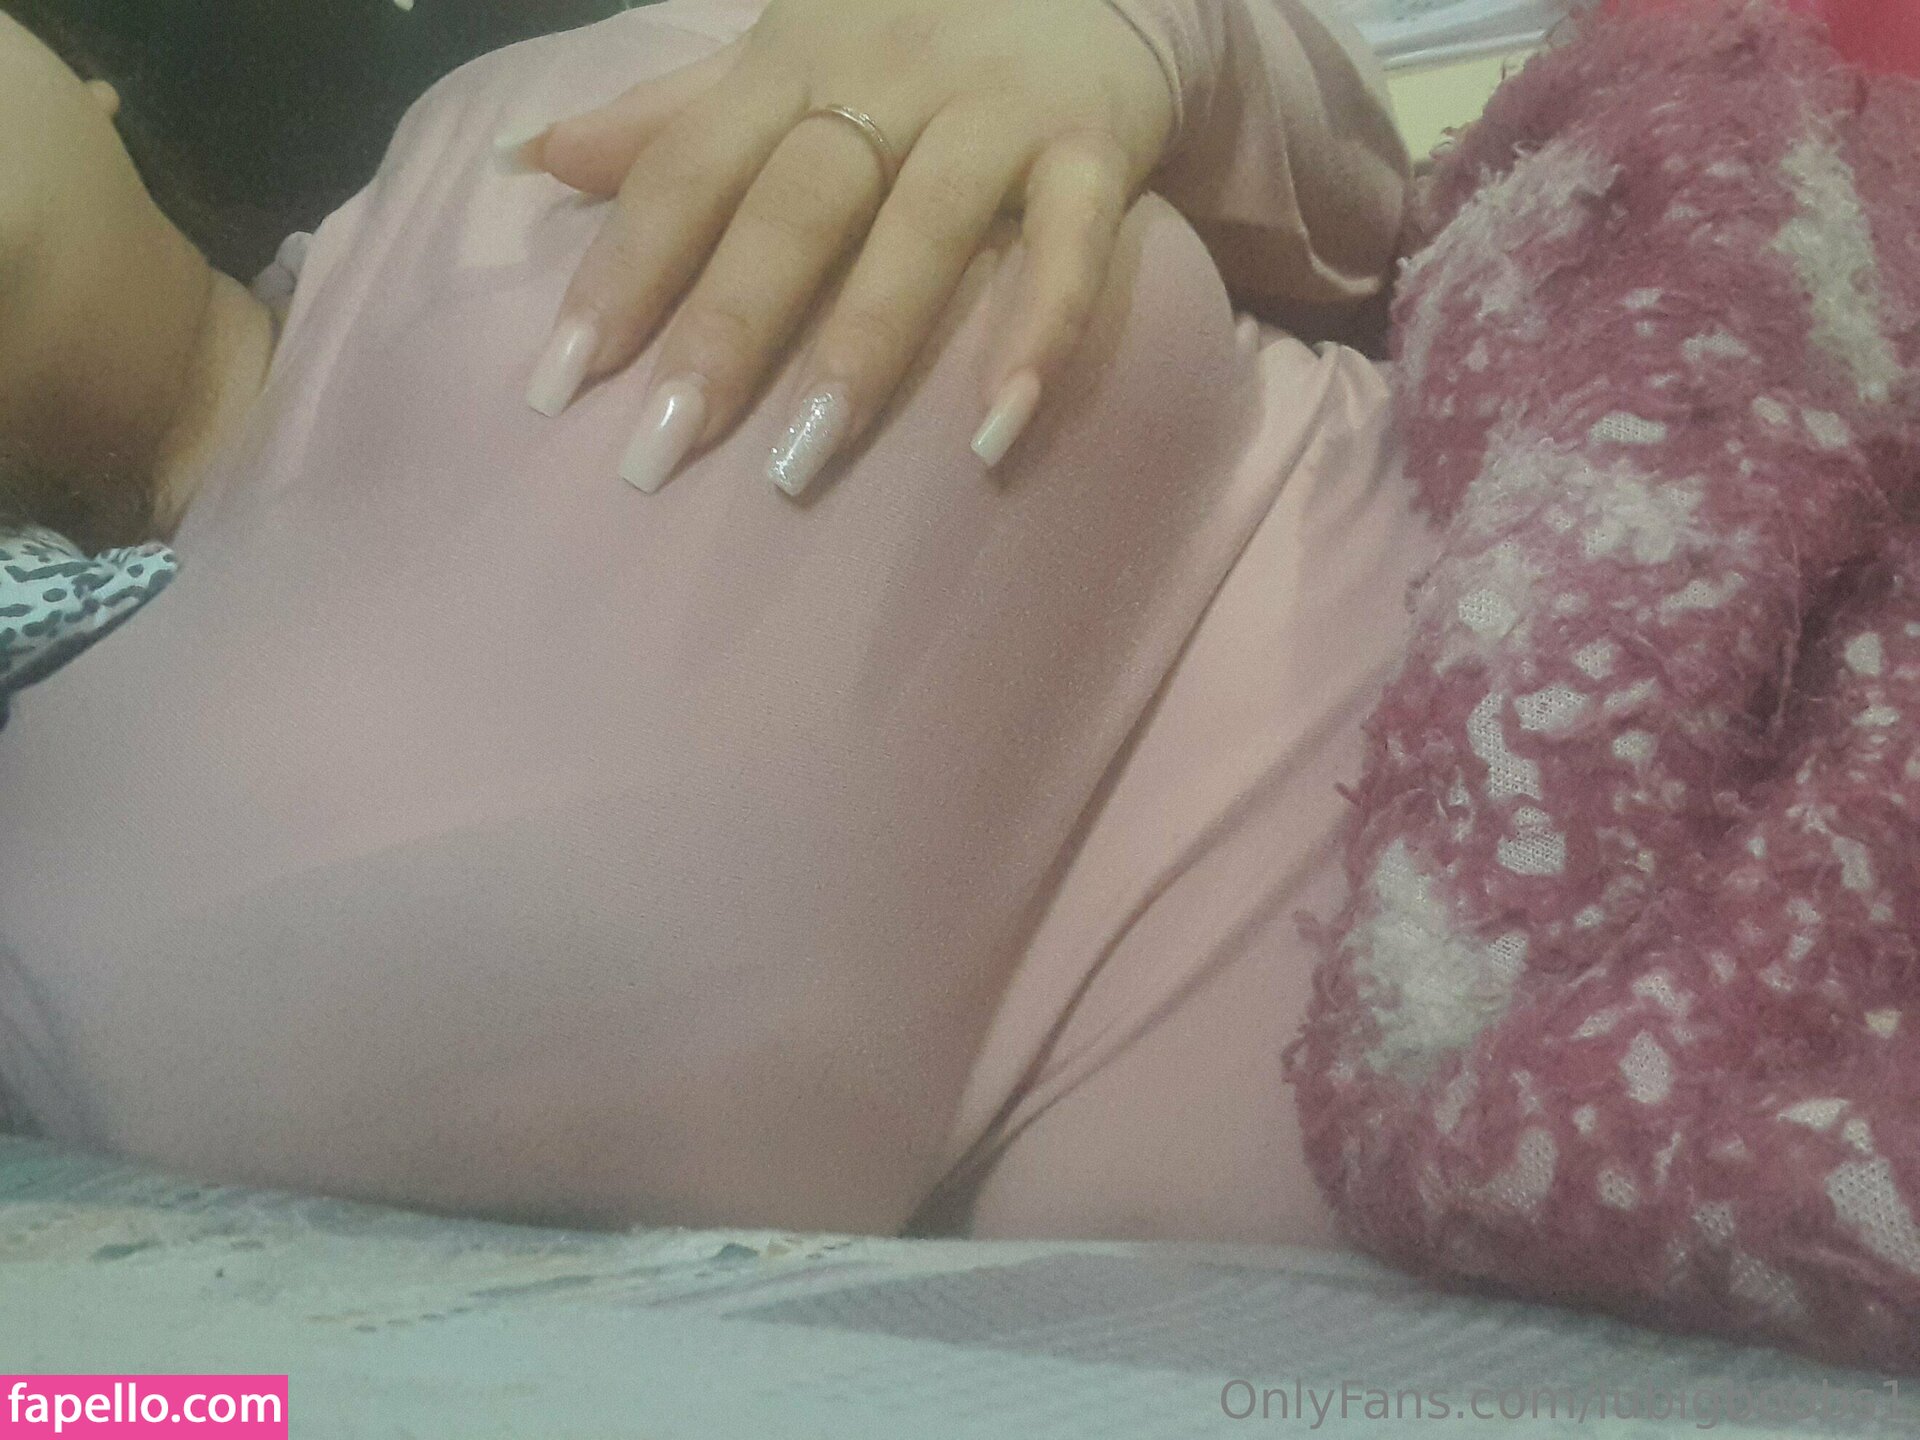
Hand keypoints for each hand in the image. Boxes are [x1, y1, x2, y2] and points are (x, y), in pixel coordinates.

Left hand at [512, 0, 1175, 495]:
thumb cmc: (914, 35)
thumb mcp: (789, 56)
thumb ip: (673, 116)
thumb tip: (532, 159)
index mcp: (793, 62)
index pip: (687, 170)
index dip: (621, 272)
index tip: (559, 386)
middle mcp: (888, 77)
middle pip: (792, 206)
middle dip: (723, 328)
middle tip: (661, 450)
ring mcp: (994, 109)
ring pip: (923, 228)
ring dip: (862, 344)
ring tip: (802, 461)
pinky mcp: (1093, 145)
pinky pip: (1070, 241)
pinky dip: (1042, 327)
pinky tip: (996, 428)